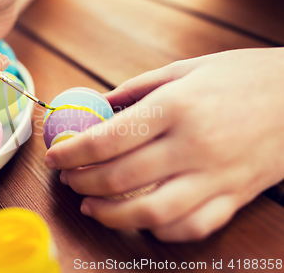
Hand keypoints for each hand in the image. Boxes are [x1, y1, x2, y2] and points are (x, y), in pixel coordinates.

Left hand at [45, 48, 283, 241]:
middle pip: (120, 178)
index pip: (108, 139)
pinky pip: (190, 227)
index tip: (55, 156)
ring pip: (151, 213)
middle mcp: (193, 146)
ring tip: (90, 206)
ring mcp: (216, 177)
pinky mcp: (234, 197)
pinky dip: (158, 229)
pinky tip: (140, 219)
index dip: (72, 152)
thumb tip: (97, 105)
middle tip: (68, 179)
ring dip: (110, 215)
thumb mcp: (186, 69)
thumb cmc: (243, 76)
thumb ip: (136, 90)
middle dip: (82, 183)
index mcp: (176, 108)